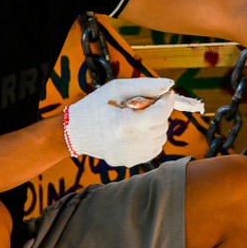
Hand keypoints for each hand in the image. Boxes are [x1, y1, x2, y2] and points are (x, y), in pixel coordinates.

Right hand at [61, 77, 179, 166]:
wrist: (76, 130)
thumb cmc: (97, 105)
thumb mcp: (118, 88)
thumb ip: (146, 86)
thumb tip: (169, 85)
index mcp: (124, 124)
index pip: (160, 115)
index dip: (167, 103)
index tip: (166, 95)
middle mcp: (129, 144)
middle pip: (162, 125)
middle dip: (158, 113)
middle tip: (144, 106)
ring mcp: (130, 156)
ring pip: (161, 138)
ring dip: (155, 126)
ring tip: (137, 119)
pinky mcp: (130, 162)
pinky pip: (154, 148)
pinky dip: (150, 138)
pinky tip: (135, 131)